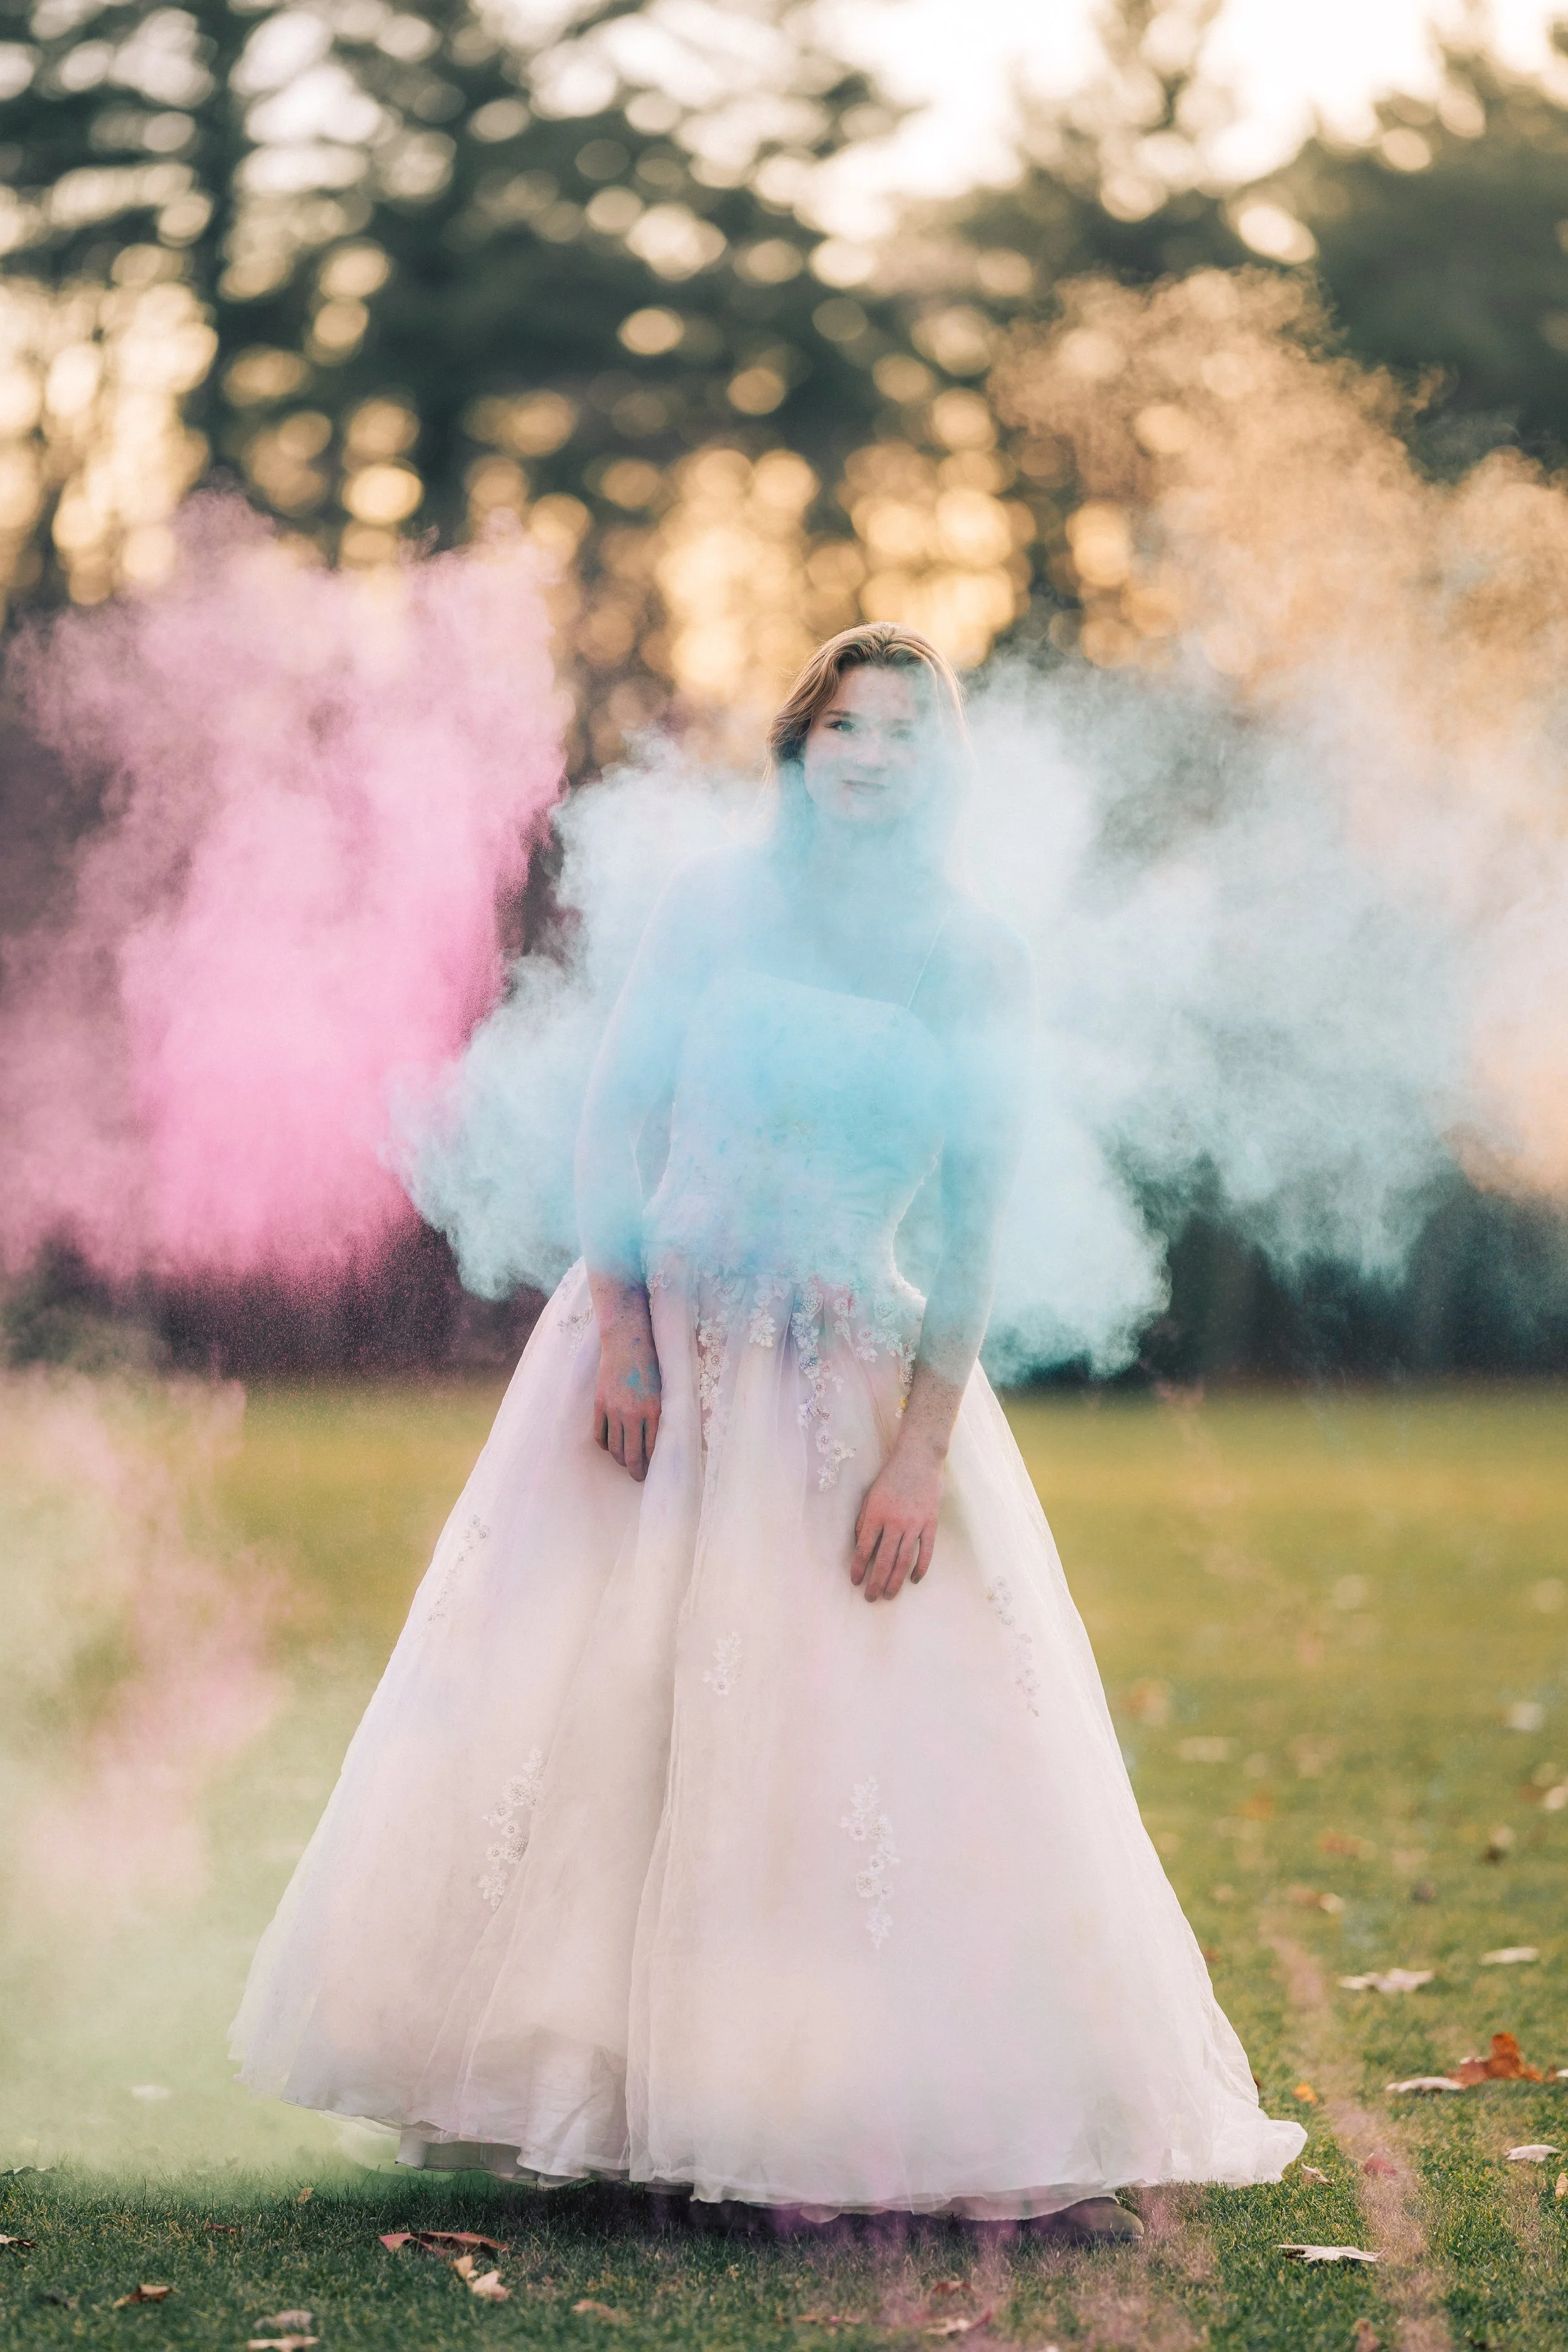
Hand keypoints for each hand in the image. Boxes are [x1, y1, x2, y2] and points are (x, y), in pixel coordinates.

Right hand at [590, 1281, 661, 1481]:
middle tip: (638, 1477)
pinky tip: (609, 1446)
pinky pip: (599, 1434)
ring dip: (620, 1459)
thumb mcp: (663, 1389)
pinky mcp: (599, 1404)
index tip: (650, 1472)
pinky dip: (604, 1445)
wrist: (627, 1341)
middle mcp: (633, 1414)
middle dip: (635, 1471)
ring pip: (614, 1448)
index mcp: (654, 1411)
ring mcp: (613, 1410)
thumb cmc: (651, 1363)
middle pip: (631, 1455)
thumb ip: (661, 1414)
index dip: (650, 1465)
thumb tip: (661, 1437)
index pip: (651, 1449)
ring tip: (624, 1462)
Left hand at [851, 1437, 943, 1601]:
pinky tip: (914, 1579)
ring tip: (890, 1595)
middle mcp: (895, 1522)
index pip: (864, 1548)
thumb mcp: (870, 1495)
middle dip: (876, 1582)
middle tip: (871, 1597)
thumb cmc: (891, 1476)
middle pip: (884, 1560)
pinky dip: (920, 1568)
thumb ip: (865, 1520)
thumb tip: (861, 1544)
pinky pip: (926, 1551)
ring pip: (904, 1560)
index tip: (855, 1581)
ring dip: (896, 1581)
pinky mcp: (930, 1523)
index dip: (858, 1567)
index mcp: (876, 1515)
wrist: (919, 1458)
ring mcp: (914, 1524)